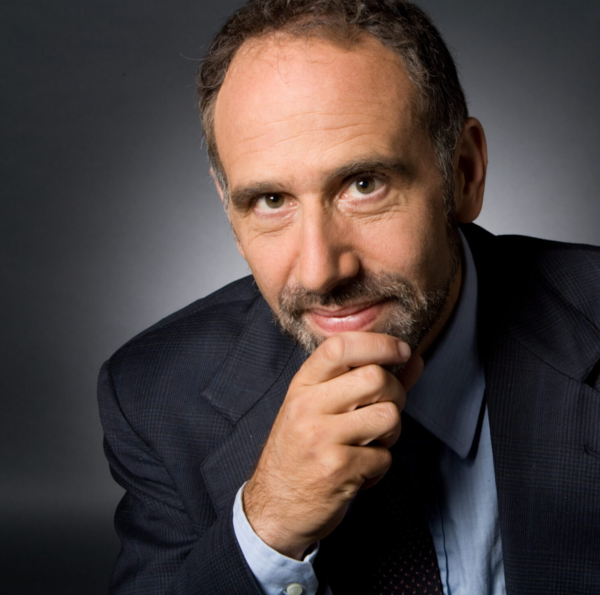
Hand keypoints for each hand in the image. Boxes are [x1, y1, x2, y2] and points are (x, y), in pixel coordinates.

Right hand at [243, 331, 423, 559]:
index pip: (340, 346)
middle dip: (395, 394)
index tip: (402, 351)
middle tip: (385, 410)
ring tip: (371, 443)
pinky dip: (379, 466)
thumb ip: (365, 381)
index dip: (379, 343)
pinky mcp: (336, 469)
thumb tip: (413, 359)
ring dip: (391, 433)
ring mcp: (320, 438)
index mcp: (302, 386)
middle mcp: (307, 407)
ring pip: (387, 416)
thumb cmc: (300, 453)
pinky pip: (384, 456)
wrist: (273, 507)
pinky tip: (360, 470)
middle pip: (374, 378)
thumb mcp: (320, 409)